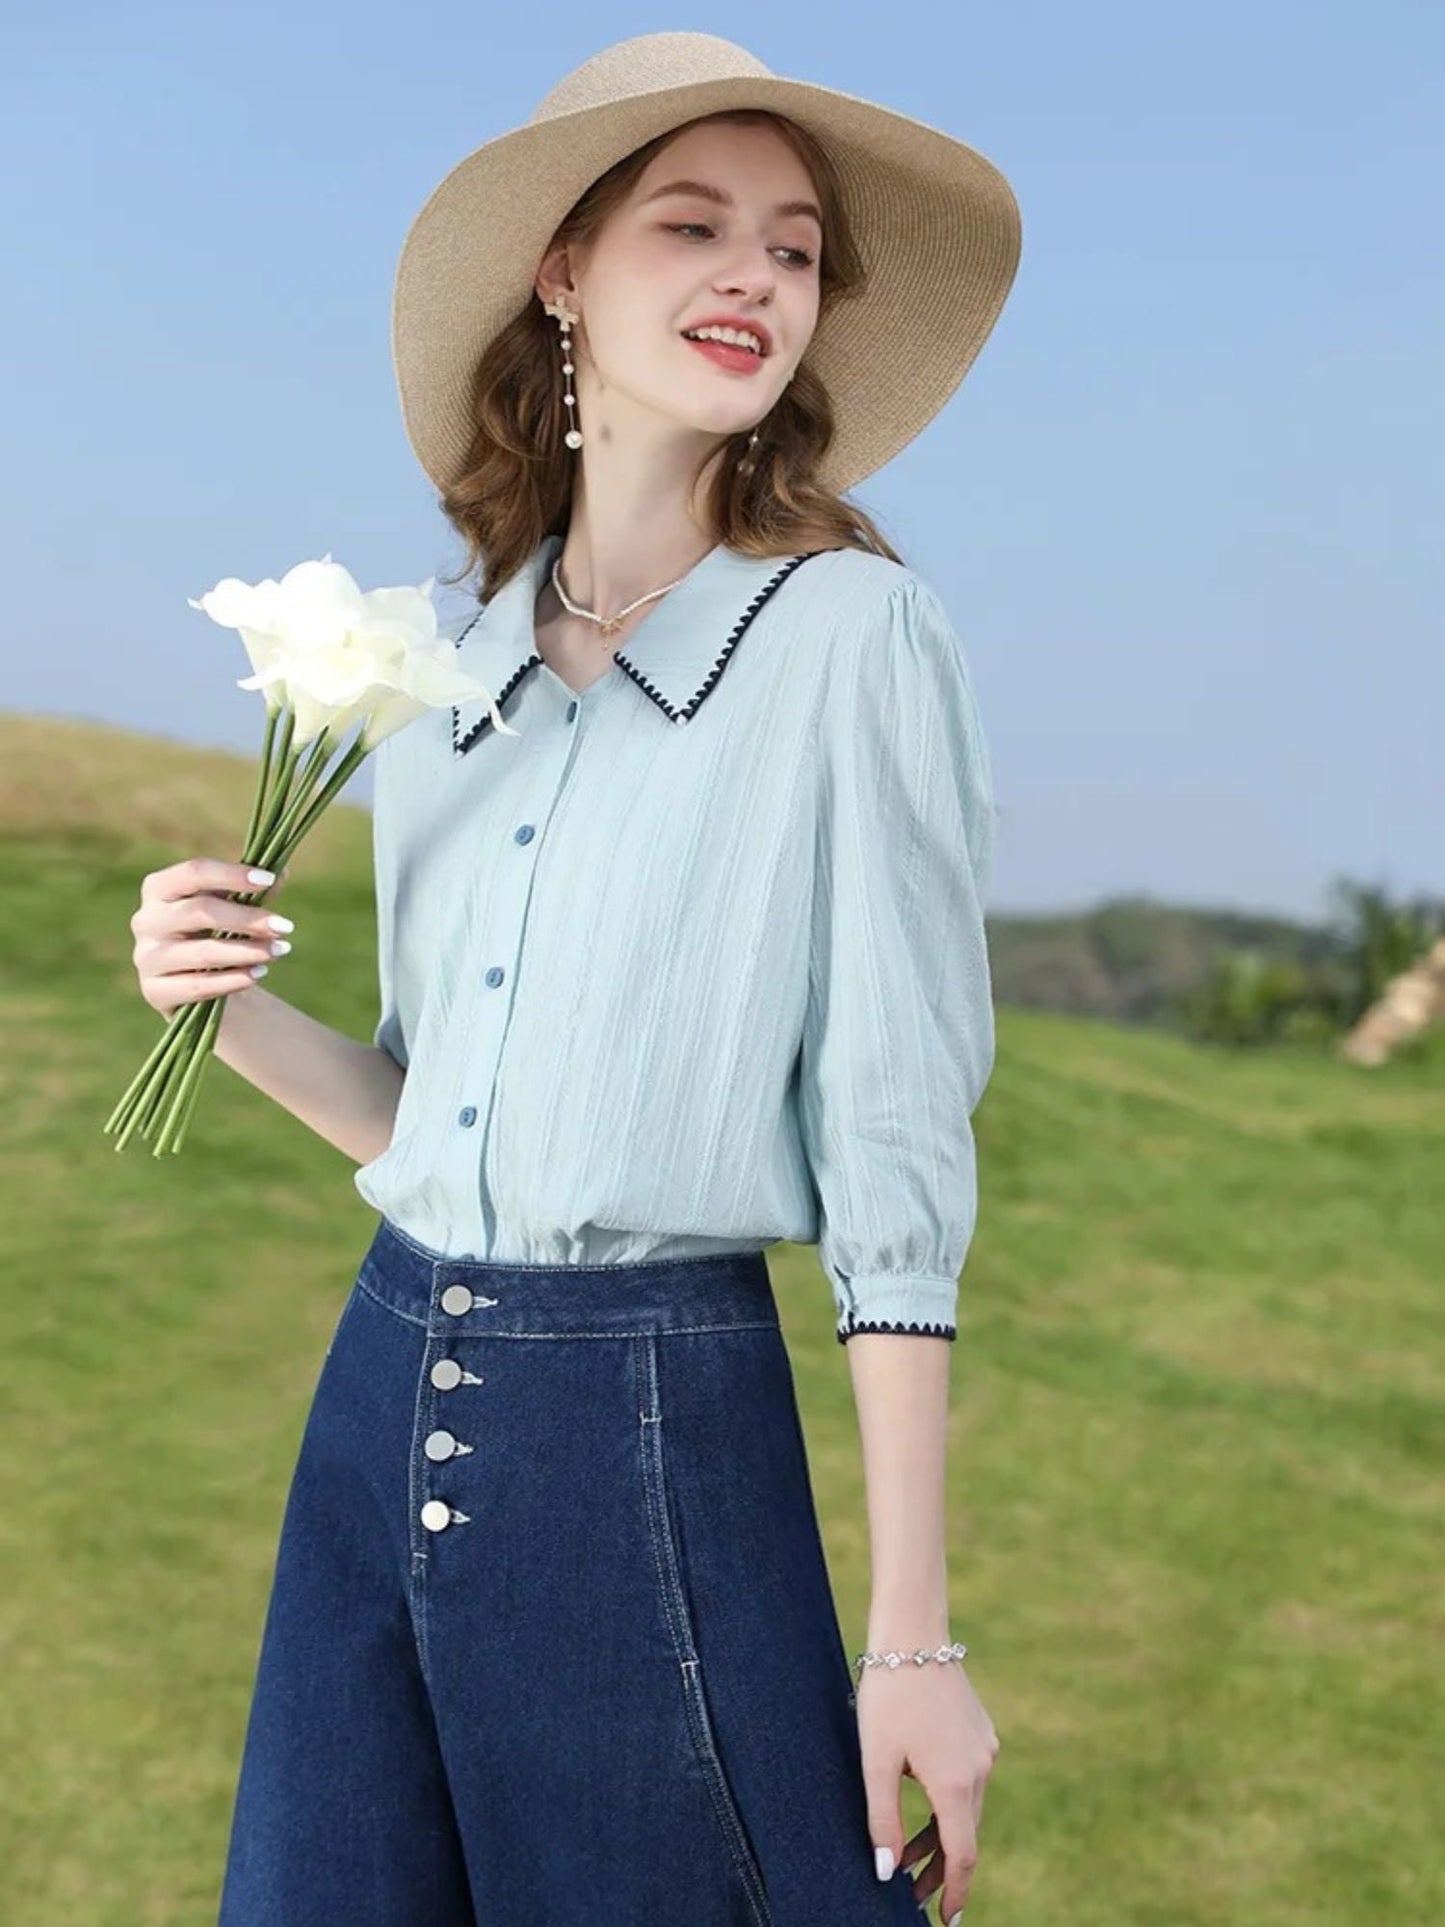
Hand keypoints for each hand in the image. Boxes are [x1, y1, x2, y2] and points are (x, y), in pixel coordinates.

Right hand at [130, 857, 292, 1015]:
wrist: (197, 981)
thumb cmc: (214, 932)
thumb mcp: (231, 907)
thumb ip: (252, 890)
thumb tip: (280, 872)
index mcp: (159, 888)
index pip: (194, 872)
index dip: (232, 875)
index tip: (269, 880)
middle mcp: (145, 919)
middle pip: (200, 911)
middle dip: (248, 918)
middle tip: (285, 926)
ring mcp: (146, 957)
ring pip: (203, 952)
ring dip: (247, 951)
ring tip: (279, 950)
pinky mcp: (154, 991)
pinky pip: (199, 985)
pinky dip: (233, 980)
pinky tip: (258, 973)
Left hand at [859, 1656, 999, 1922]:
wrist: (913, 1633)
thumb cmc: (888, 1695)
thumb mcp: (876, 1760)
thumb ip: (882, 1819)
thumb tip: (888, 1872)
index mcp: (956, 1783)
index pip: (962, 1856)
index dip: (955, 1892)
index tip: (947, 1921)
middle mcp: (980, 1769)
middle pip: (966, 1836)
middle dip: (941, 1869)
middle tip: (911, 1896)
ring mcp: (984, 1749)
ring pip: (967, 1808)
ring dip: (941, 1835)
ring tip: (907, 1856)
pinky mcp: (980, 1732)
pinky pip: (968, 1781)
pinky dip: (948, 1803)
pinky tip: (920, 1800)